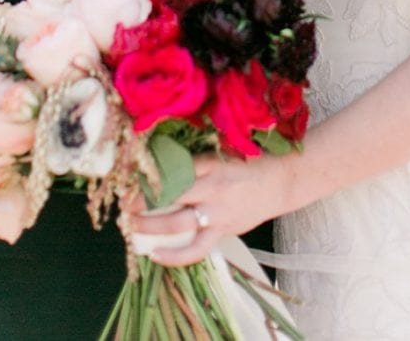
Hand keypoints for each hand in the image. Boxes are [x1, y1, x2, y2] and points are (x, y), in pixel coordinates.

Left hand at [128, 153, 299, 266]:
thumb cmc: (253, 164)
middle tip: (124, 204)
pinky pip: (195, 249)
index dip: (148, 175)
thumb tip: (165, 163)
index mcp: (212, 163)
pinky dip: (174, 255)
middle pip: (168, 195)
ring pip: (176, 222)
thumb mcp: (226, 153)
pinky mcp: (223, 230)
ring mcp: (218, 211)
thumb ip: (199, 161)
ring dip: (149, 226)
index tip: (130, 178)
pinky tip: (155, 255)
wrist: (285, 180)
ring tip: (131, 226)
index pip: (172, 169)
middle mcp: (212, 187)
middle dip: (141, 201)